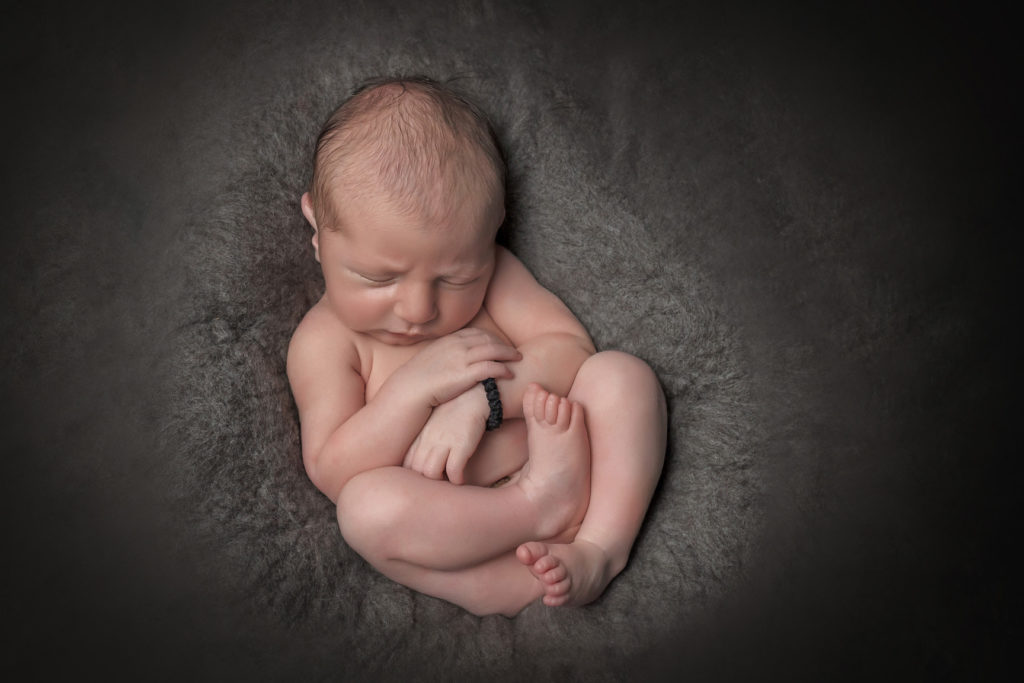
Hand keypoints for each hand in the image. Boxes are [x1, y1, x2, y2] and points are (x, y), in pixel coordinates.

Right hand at [392, 328, 520, 407]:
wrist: (410, 389)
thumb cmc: (418, 379)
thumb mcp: (432, 358)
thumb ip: (445, 354)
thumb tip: (452, 359)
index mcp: (449, 340)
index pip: (477, 333)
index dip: (491, 337)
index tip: (499, 344)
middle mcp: (457, 345)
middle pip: (488, 338)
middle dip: (503, 344)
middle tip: (514, 352)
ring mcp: (462, 358)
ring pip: (493, 350)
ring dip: (508, 353)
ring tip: (518, 359)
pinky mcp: (466, 373)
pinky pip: (491, 367)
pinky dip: (503, 368)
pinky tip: (509, 374)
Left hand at [403, 385, 488, 483]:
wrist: (474, 395)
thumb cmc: (454, 412)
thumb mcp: (432, 424)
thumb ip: (423, 441)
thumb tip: (420, 462)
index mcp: (418, 435)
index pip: (406, 463)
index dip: (413, 476)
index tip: (423, 481)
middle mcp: (426, 440)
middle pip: (415, 471)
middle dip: (424, 482)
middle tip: (436, 485)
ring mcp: (442, 442)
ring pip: (430, 473)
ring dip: (439, 482)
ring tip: (448, 483)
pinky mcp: (460, 445)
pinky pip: (454, 471)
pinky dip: (456, 480)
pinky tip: (461, 479)